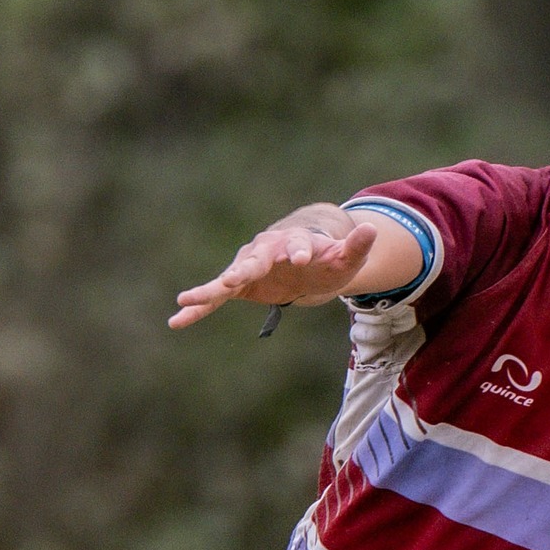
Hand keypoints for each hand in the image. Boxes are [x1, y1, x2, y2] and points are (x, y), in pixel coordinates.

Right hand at [168, 220, 379, 327]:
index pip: (299, 244)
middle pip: (256, 258)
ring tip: (185, 299)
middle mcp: (267, 250)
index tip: (303, 257)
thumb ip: (357, 247)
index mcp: (295, 242)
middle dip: (246, 266)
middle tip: (235, 276)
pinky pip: (216, 298)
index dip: (301, 250)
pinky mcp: (239, 285)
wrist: (307, 258)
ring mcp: (249, 267)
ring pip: (228, 278)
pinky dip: (198, 307)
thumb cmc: (327, 259)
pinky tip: (177, 320)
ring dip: (210, 289)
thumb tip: (372, 229)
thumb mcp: (346, 258)